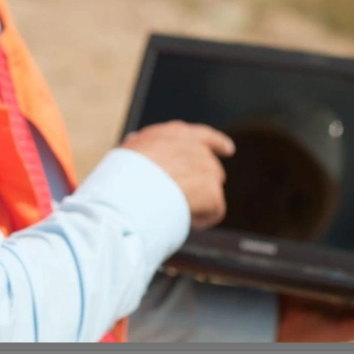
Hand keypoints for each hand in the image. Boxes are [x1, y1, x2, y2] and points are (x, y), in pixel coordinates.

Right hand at [121, 120, 235, 229]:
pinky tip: (185, 219)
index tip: (228, 150)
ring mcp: (207, 170)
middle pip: (211, 167)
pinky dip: (202, 218)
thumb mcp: (129, 149)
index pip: (203, 135)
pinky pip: (214, 210)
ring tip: (173, 210)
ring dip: (198, 202)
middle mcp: (196, 148)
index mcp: (176, 134)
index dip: (217, 143)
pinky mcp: (213, 192)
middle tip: (185, 199)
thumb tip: (135, 140)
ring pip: (211, 191)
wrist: (133, 187)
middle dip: (203, 183)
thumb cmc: (124, 170)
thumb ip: (140, 145)